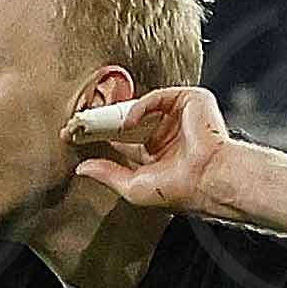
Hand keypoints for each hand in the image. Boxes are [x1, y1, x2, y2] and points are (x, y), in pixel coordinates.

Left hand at [64, 85, 237, 212]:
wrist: (209, 180)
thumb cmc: (180, 191)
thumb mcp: (133, 187)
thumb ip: (108, 175)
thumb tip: (82, 169)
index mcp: (156, 155)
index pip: (124, 140)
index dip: (102, 136)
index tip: (78, 134)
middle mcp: (166, 134)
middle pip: (129, 120)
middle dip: (105, 120)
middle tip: (81, 121)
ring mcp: (177, 116)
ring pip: (141, 106)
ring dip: (118, 112)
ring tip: (98, 120)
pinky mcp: (189, 101)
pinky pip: (158, 96)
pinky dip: (141, 105)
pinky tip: (129, 120)